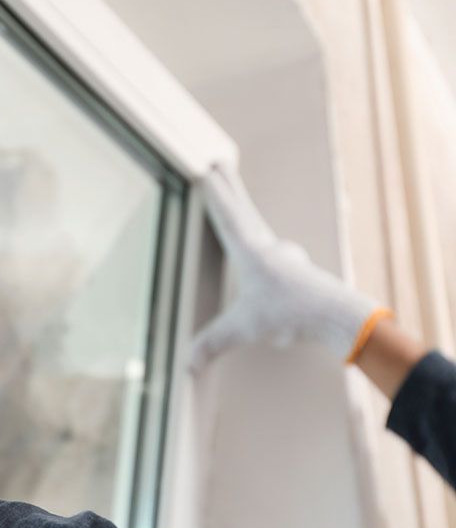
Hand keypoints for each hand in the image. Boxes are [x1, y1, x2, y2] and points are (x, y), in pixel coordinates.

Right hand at [188, 165, 387, 370]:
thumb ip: (213, 343)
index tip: (206, 169)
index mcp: (250, 251)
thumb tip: (188, 362)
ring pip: (259, 228)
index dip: (214, 193)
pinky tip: (264, 257)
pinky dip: (261, 244)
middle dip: (230, 188)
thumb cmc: (291, 314)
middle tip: (221, 165)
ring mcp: (286, 257)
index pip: (226, 215)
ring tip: (237, 206)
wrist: (338, 317)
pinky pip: (272, 251)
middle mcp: (269, 247)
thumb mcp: (243, 329)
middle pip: (244, 210)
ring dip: (246, 213)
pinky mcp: (297, 271)